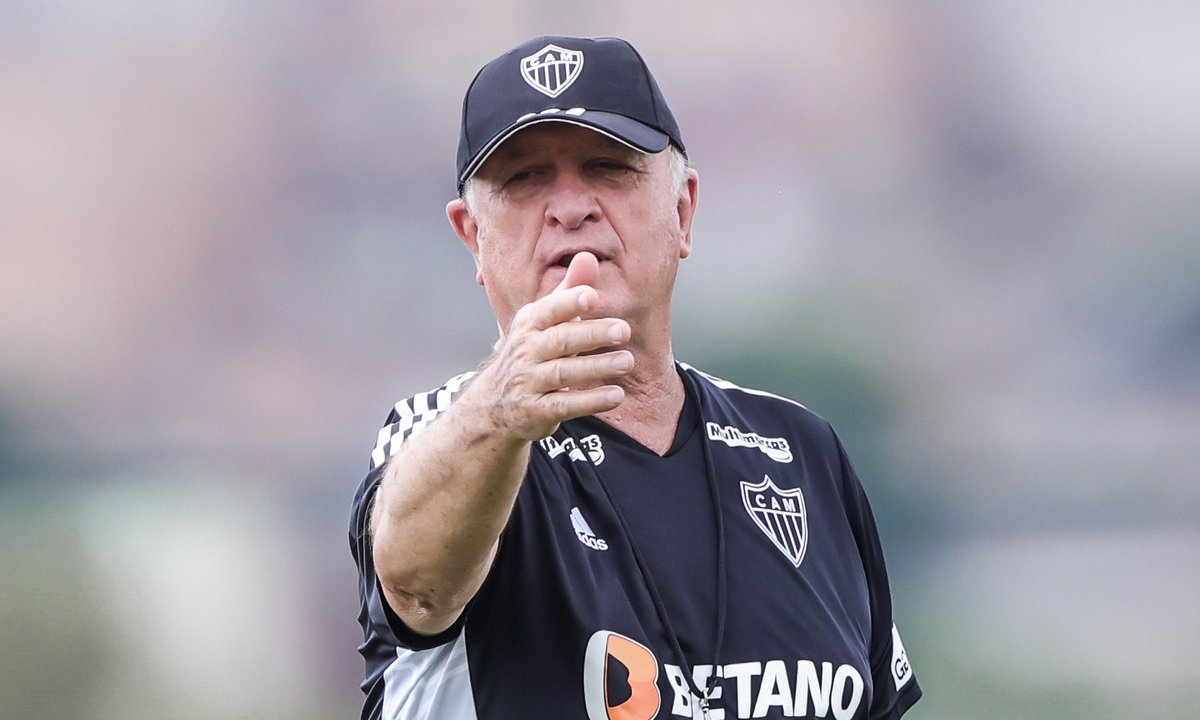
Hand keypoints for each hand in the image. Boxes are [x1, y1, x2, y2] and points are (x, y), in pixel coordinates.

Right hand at [476, 252, 631, 441]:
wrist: (497, 403)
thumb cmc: (533, 351)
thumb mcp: (546, 320)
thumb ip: (570, 291)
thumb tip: (589, 256)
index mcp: (530, 323)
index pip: (549, 309)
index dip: (570, 302)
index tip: (593, 296)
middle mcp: (525, 351)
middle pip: (561, 340)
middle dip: (592, 334)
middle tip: (625, 330)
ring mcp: (529, 382)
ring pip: (564, 373)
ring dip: (597, 367)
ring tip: (627, 362)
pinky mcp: (537, 411)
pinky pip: (566, 405)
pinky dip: (591, 401)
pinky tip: (616, 395)